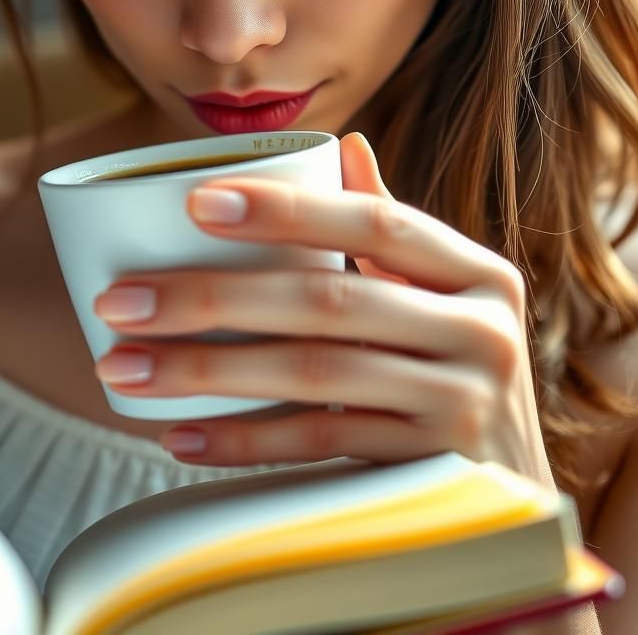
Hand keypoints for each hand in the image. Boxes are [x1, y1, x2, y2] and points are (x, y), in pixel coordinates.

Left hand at [93, 132, 555, 489]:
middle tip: (120, 302)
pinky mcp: (434, 472)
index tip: (194, 204)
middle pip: (328, 301)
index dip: (286, 210)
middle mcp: (483, 331)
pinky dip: (245, 440)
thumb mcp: (443, 295)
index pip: (374, 222)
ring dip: (207, 371)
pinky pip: (321, 446)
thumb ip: (392, 228)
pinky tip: (179, 434)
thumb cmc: (457, 369)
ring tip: (125, 368)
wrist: (517, 493)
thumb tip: (347, 144)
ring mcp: (464, 405)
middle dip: (212, 298)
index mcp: (477, 272)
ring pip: (314, 375)